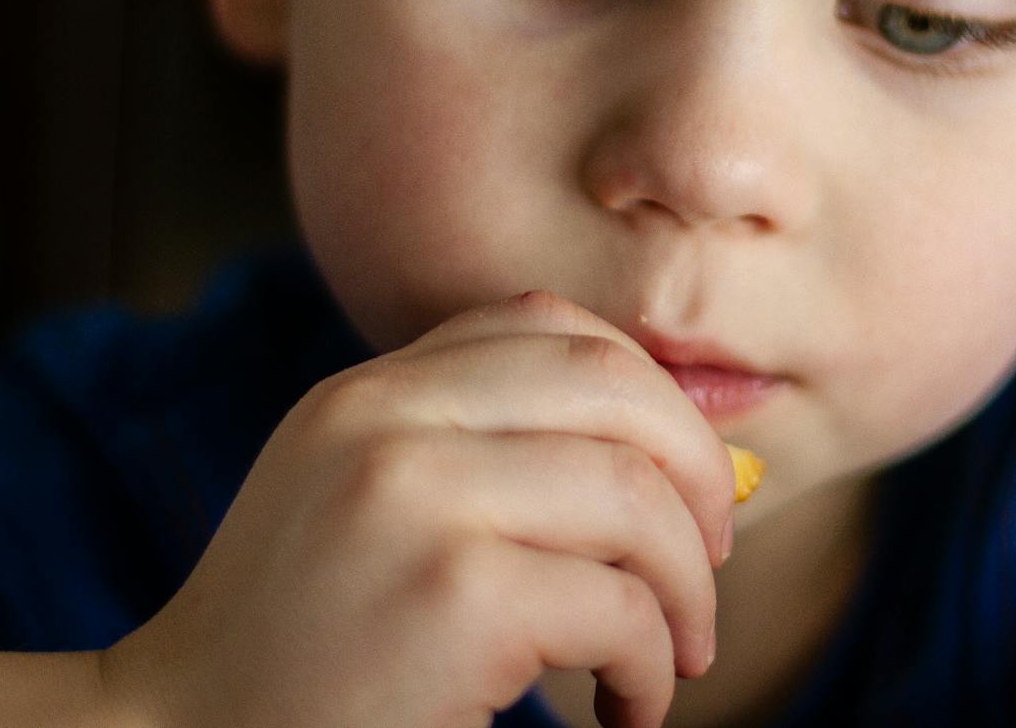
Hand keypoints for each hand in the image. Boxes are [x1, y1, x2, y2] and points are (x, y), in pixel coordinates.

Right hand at [100, 290, 737, 727]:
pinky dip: (653, 665)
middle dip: (699, 473)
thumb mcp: (367, 507)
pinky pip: (619, 606)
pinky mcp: (451, 597)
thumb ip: (480, 449)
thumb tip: (686, 443)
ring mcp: (412, 499)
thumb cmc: (301, 656)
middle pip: (613, 389)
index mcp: (366, 393)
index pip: (547, 325)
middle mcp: (381, 420)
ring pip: (635, 500)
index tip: (681, 482)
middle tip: (714, 559)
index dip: (646, 394)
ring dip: (689, 589)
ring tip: (675, 656)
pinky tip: (623, 710)